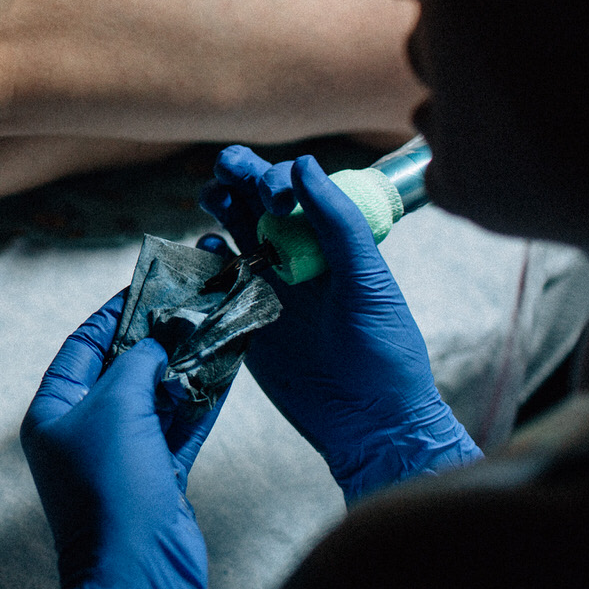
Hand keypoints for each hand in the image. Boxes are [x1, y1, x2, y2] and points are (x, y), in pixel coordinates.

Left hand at [21, 292, 218, 588]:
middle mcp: (84, 433)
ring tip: (216, 325)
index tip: (147, 286)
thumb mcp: (116, 406)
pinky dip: (202, 398)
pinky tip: (226, 367)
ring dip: (187, 364)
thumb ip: (137, 361)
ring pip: (158, 396)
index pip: (82, 347)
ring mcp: (123, 457)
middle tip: (192, 302)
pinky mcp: (158, 477)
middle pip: (123, 369)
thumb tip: (158, 338)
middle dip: (158, 337)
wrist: (138, 573)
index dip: (114, 314)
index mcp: (53, 413)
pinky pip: (181, 425)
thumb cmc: (110, 490)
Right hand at [200, 146, 480, 503]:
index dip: (276, 179)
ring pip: (230, 230)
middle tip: (226, 175)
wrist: (370, 423)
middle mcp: (296, 254)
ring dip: (217, 207)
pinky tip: (205, 252)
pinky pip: (216, 278)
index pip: (295, 187)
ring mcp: (267, 284)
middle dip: (236, 176)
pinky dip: (205, 260)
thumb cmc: (384, 352)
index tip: (276, 200)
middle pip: (255, 199)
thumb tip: (304, 165)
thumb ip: (338, 225)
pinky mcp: (244, 317)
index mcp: (331, 240)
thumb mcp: (369, 284)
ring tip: (209, 200)